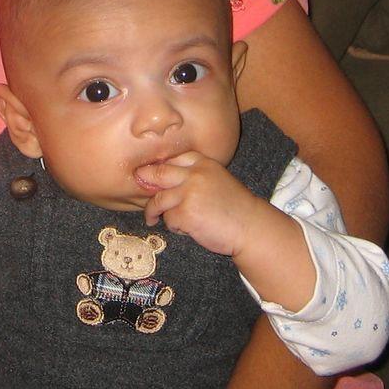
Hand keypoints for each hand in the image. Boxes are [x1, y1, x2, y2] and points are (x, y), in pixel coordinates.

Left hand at [137, 152, 270, 256]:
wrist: (251, 227)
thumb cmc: (233, 206)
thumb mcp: (216, 180)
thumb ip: (192, 176)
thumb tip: (158, 179)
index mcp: (203, 162)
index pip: (172, 159)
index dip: (157, 168)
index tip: (147, 174)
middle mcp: (195, 174)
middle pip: (157, 173)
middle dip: (144, 180)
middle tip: (138, 186)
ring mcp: (190, 192)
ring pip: (159, 200)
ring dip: (155, 212)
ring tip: (154, 219)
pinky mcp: (186, 213)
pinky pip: (168, 219)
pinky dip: (174, 227)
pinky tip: (187, 229)